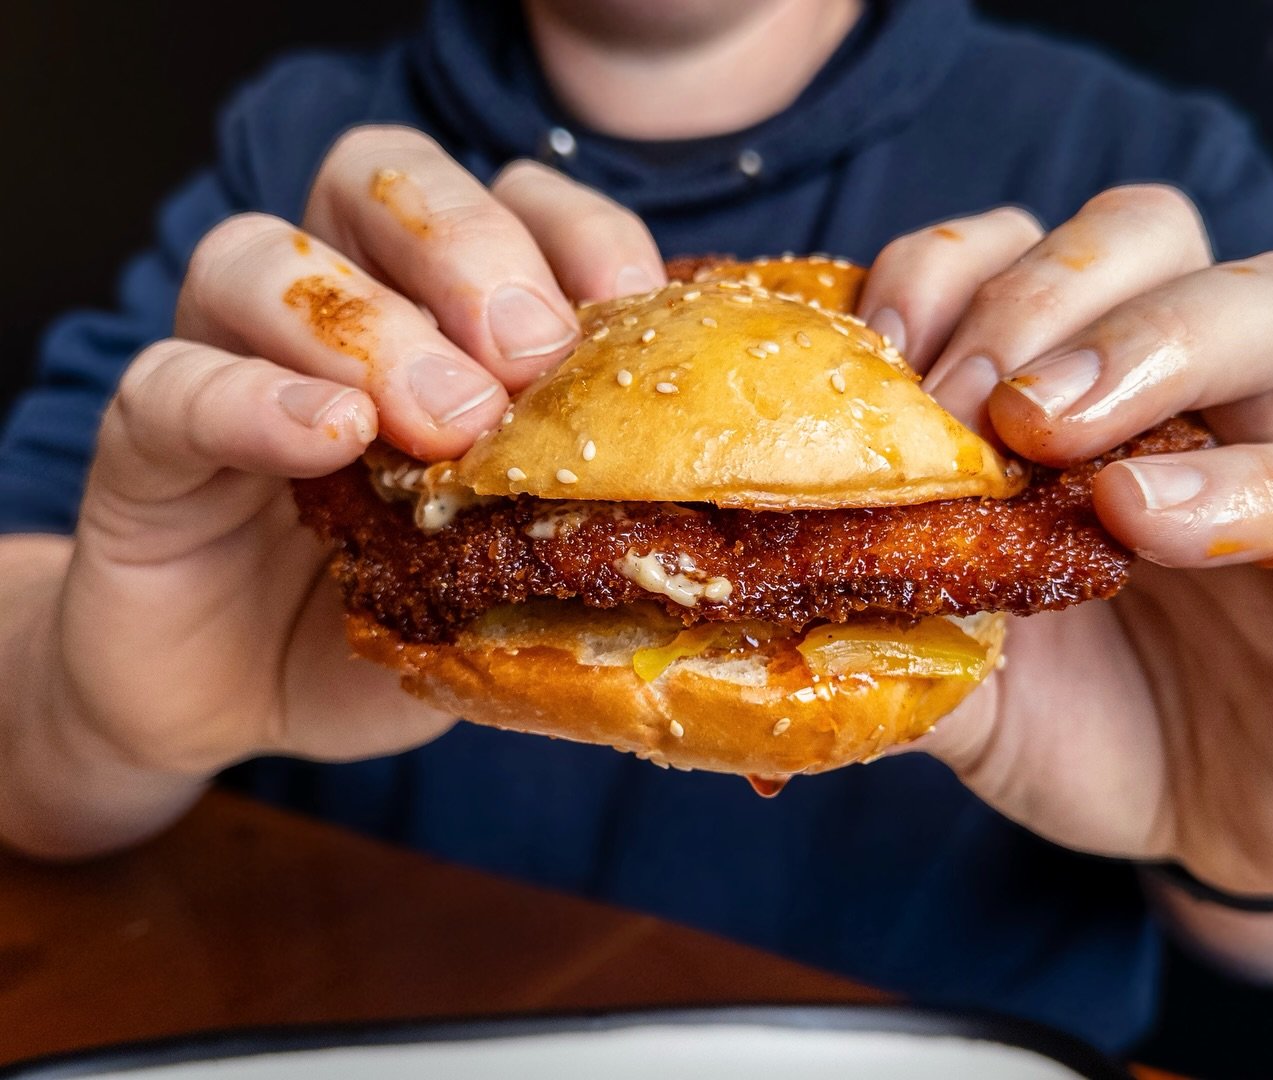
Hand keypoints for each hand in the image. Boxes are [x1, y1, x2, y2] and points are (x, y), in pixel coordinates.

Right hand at [28, 128, 667, 827]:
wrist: (245, 696)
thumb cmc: (397, 611)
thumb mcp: (511, 565)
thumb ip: (579, 514)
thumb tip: (691, 497)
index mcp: (438, 311)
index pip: (508, 202)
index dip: (576, 230)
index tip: (631, 301)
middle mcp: (335, 304)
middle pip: (382, 180)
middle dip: (470, 250)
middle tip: (530, 357)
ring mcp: (230, 357)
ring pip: (263, 255)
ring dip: (371, 324)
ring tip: (446, 421)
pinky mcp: (148, 441)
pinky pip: (176, 384)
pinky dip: (255, 400)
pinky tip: (330, 437)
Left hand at [859, 187, 1272, 960]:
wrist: (1199, 827)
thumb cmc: (1069, 718)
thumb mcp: (943, 661)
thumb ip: (877, 610)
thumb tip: (763, 589)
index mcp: (1076, 391)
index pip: (1023, 250)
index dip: (943, 273)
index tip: (875, 354)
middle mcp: (1189, 396)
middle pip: (1150, 231)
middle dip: (1036, 296)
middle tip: (962, 409)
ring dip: (1144, 344)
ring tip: (1042, 434)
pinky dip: (1239, 486)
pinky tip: (1138, 517)